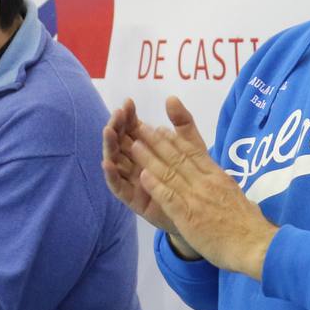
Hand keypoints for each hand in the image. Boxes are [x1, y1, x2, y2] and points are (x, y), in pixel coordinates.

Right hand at [102, 99, 187, 241]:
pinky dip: (111, 175)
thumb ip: (182, 123)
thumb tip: (170, 98)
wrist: (201, 211)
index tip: (128, 103)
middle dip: (117, 127)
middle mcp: (135, 163)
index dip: (129, 116)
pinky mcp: (132, 199)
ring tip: (108, 131)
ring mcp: (132, 180)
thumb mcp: (191, 146)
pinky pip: (118, 186)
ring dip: (110, 146)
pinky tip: (108, 163)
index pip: (132, 129)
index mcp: (147, 149)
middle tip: (117, 115)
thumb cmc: (194, 178)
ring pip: (115, 161)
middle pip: (120, 142)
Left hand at [127, 97, 275, 279]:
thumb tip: (225, 183)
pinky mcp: (189, 216)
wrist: (255, 245)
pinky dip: (155, 185)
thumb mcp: (238, 197)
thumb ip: (226, 188)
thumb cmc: (249, 226)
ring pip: (169, 173)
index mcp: (218, 178)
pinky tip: (142, 176)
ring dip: (150, 158)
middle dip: (157, 142)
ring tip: (134, 146)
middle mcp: (206, 183)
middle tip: (141, 128)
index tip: (162, 130)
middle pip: (178, 158)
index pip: (194, 153)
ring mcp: (196, 198)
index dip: (175, 140)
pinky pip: (169, 197)